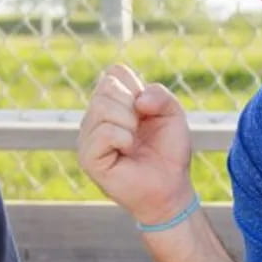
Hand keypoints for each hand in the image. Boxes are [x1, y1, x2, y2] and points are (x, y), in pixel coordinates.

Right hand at [77, 64, 193, 223]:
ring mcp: (87, 138)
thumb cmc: (168, 152)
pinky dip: (124, 138)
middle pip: (107, 87)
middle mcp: (94, 118)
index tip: (147, 112)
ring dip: (129, 123)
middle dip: (133, 105)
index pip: (114, 73)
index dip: (137, 87)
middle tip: (141, 129)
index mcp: (110, 104)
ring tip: (134, 142)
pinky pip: (104, 131)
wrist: (170, 189)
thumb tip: (138, 100)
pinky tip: (128, 151)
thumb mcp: (173, 114)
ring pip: (103, 107)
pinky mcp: (88, 158)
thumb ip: (160, 94)